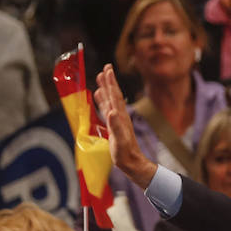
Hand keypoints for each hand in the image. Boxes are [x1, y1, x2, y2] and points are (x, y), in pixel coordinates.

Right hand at [94, 65, 157, 188]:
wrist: (131, 162)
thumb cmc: (125, 153)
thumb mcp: (120, 140)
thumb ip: (116, 126)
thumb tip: (111, 112)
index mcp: (120, 117)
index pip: (115, 96)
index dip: (111, 83)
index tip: (107, 69)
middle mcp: (119, 115)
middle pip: (113, 94)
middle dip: (109, 81)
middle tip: (106, 67)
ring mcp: (117, 120)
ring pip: (110, 100)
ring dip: (105, 88)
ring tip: (100, 77)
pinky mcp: (114, 125)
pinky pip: (107, 109)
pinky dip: (102, 101)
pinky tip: (99, 96)